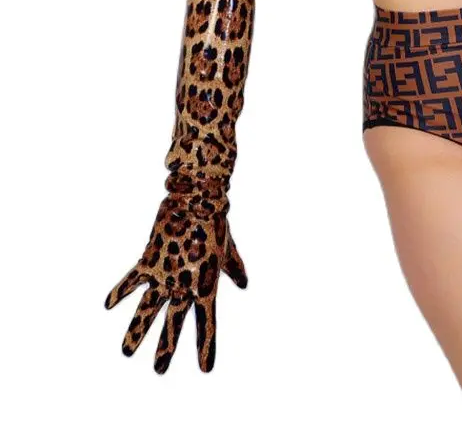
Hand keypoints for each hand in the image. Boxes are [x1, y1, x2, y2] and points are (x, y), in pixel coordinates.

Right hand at [104, 186, 247, 372]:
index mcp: (206, 285)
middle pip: (173, 325)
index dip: (206, 347)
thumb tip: (244, 284)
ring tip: (126, 353)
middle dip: (166, 349)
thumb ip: (234, 269)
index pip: (207, 323)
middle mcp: (183, 285)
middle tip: (159, 372)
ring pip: (147, 310)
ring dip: (136, 332)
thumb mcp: (229, 250)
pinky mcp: (148, 262)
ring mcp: (164, 275)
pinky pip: (132, 281)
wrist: (196, 199)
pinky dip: (120, 292)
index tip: (205, 369)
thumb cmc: (216, 223)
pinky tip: (108, 306)